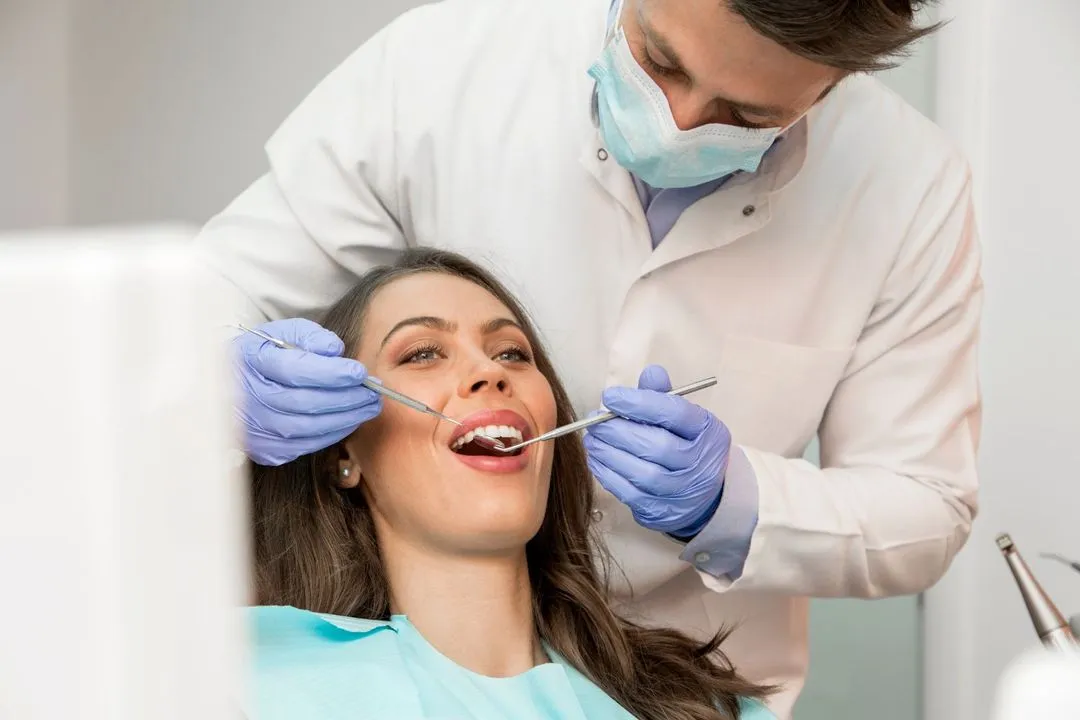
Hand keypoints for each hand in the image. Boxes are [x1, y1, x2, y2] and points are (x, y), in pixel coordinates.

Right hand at [234, 318, 381, 465]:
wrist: (233, 385)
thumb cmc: (266, 354)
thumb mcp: (283, 333)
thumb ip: (311, 336)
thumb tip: (336, 350)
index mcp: (253, 361)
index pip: (296, 371)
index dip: (332, 373)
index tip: (360, 372)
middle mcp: (250, 398)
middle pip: (305, 402)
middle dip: (347, 398)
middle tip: (374, 392)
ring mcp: (256, 427)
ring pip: (308, 428)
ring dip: (346, 418)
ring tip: (369, 406)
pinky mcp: (266, 449)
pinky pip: (306, 445)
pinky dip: (333, 433)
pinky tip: (350, 421)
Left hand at [583, 365, 729, 535]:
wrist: (702, 494)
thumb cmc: (686, 445)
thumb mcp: (683, 418)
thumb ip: (663, 396)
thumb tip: (651, 373)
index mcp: (707, 431)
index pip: (674, 413)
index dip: (639, 403)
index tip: (610, 397)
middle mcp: (699, 462)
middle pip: (657, 445)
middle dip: (618, 431)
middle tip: (593, 421)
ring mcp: (681, 490)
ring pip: (642, 472)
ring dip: (609, 453)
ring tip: (591, 439)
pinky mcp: (661, 510)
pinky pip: (630, 493)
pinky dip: (608, 475)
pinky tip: (597, 459)